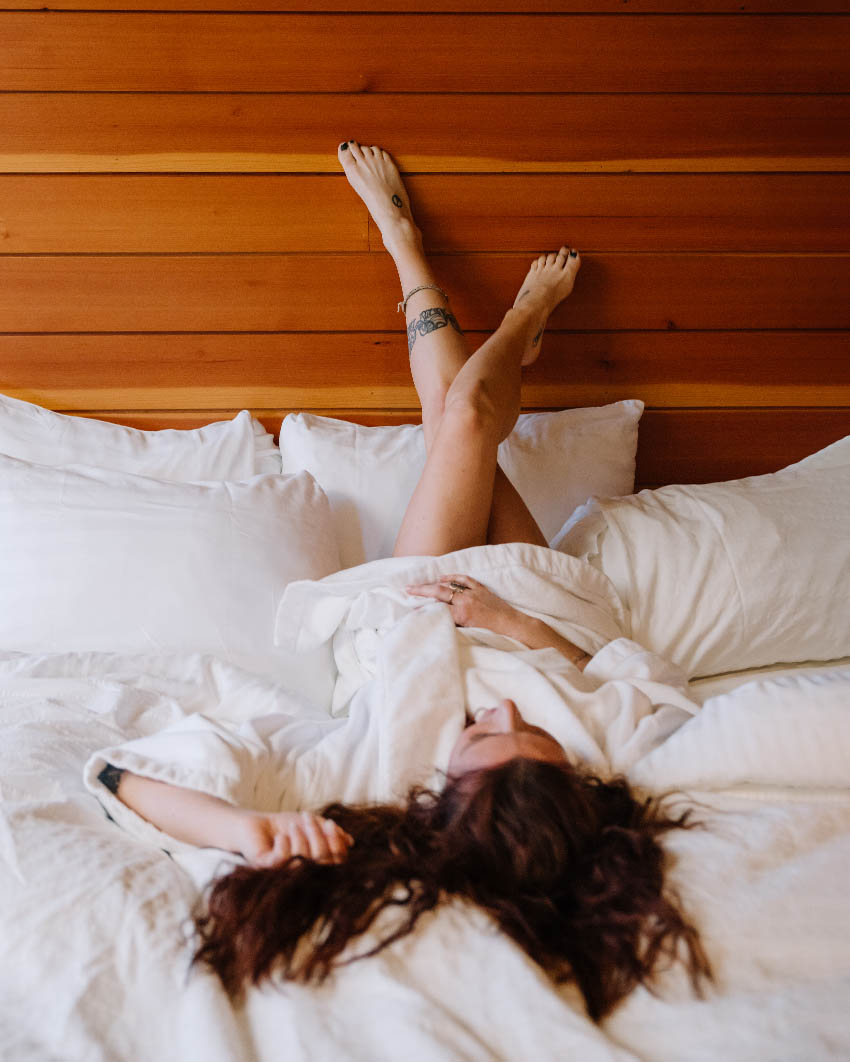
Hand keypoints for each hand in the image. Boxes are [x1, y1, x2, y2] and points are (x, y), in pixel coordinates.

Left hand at [237, 810, 354, 868]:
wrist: (255, 823)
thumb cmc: (284, 825)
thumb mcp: (312, 824)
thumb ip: (330, 832)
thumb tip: (350, 842)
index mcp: (316, 863)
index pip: (336, 860)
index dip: (336, 843)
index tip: (330, 823)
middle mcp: (303, 871)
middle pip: (322, 858)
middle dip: (317, 833)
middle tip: (306, 817)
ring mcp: (285, 873)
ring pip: (303, 857)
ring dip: (299, 835)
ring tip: (291, 826)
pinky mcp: (266, 869)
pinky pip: (282, 860)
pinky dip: (284, 844)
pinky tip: (280, 837)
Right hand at [405, 574, 523, 637]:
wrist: (513, 626)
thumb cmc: (493, 634)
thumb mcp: (470, 633)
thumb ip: (454, 626)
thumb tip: (439, 620)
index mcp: (462, 614)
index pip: (437, 608)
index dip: (423, 606)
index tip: (411, 606)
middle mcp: (466, 600)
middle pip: (439, 592)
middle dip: (422, 590)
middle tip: (408, 588)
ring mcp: (473, 592)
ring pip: (450, 584)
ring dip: (434, 583)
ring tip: (422, 584)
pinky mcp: (481, 589)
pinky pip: (464, 579)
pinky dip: (453, 577)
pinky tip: (444, 577)